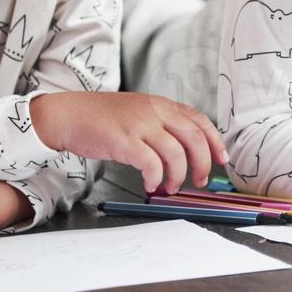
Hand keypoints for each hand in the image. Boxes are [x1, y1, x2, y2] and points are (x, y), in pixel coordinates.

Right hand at [30, 92, 226, 194]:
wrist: (69, 114)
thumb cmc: (103, 118)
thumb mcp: (139, 112)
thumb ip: (162, 124)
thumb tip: (185, 149)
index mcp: (162, 104)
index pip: (200, 120)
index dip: (215, 142)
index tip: (222, 159)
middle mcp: (155, 111)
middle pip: (194, 138)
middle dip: (202, 164)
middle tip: (199, 180)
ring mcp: (139, 124)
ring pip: (175, 153)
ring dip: (178, 176)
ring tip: (170, 186)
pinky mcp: (124, 140)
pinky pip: (150, 163)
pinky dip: (156, 177)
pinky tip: (151, 184)